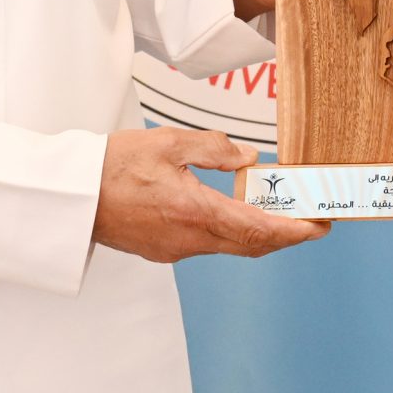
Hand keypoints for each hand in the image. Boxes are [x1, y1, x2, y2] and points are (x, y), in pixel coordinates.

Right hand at [93, 128, 327, 261]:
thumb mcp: (168, 142)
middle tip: (311, 219)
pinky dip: (229, 230)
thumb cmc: (112, 166)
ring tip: (276, 207)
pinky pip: (207, 244)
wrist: (72, 196)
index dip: (295, 232)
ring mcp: (175, 250)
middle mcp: (189, 240)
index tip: (320, 227)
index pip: (258, 230)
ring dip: (256, 231)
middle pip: (251, 245)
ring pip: (230, 245)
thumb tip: (247, 160)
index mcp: (195, 213)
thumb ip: (213, 149)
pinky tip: (230, 209)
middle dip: (285, 235)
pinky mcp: (162, 250)